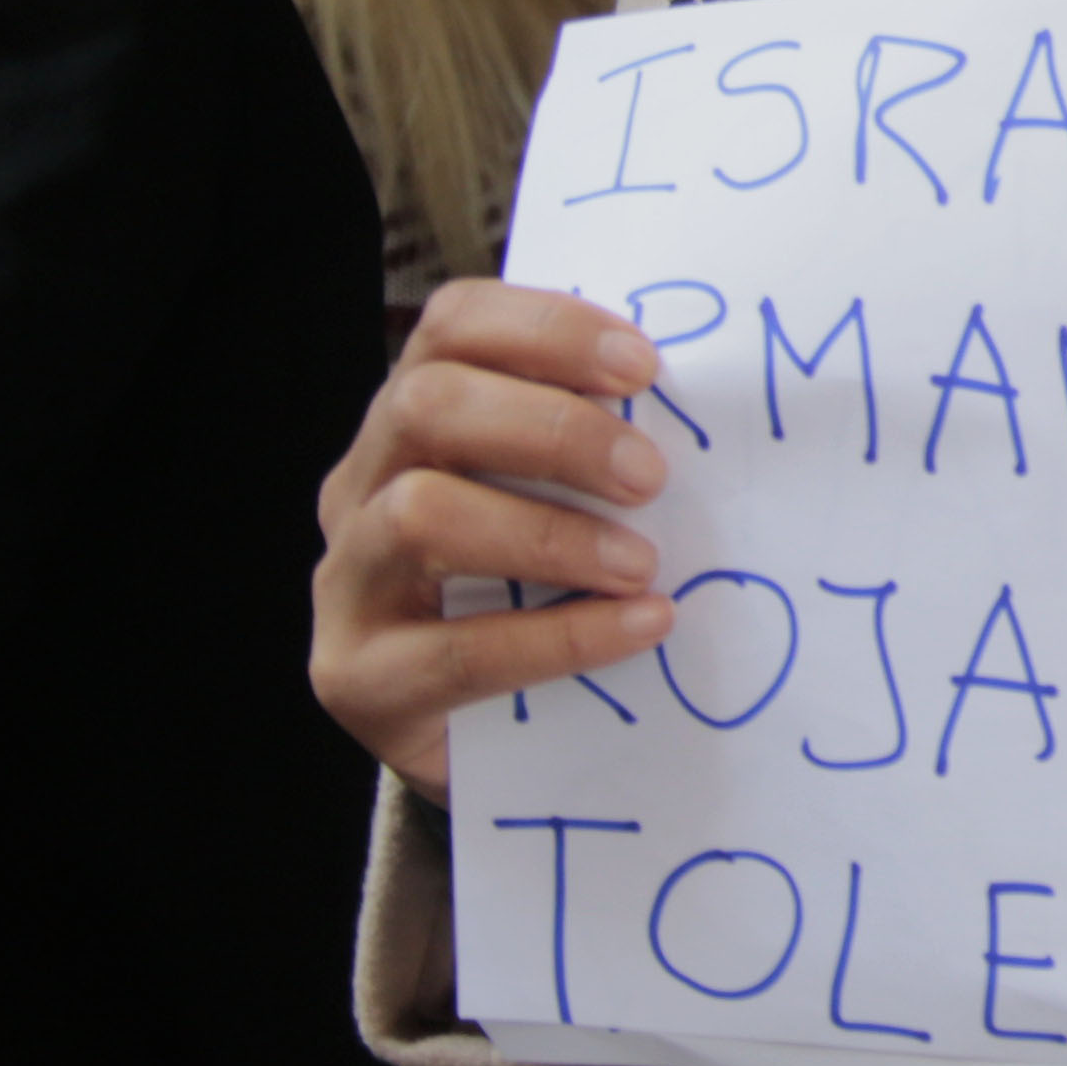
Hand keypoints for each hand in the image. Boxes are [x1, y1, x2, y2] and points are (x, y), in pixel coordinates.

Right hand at [314, 281, 676, 802]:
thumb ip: (607, 450)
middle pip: (427, 405)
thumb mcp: (573, 503)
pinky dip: (558, 637)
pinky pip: (450, 649)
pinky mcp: (356, 678)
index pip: (452, 326)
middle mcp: (363, 485)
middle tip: (650, 476)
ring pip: (417, 514)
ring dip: (547, 533)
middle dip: (552, 430)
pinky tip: (639, 627)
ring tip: (641, 563)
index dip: (546, 327)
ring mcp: (347, 581)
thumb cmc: (550, 592)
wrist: (494, 739)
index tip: (644, 366)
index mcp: (415, 420)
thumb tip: (719, 406)